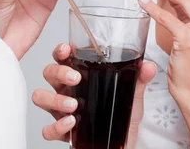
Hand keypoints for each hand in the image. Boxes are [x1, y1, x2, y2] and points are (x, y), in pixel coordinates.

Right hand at [32, 43, 156, 146]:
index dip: (60, 50)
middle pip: (49, 73)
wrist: (122, 145)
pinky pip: (48, 130)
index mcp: (80, 76)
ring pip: (41, 98)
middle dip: (58, 73)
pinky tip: (71, 124)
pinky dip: (57, 126)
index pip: (63, 57)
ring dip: (55, 99)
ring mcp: (62, 111)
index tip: (66, 49)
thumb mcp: (133, 95)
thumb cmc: (122, 116)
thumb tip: (147, 66)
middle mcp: (67, 90)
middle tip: (75, 78)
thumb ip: (139, 79)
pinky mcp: (64, 133)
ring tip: (74, 105)